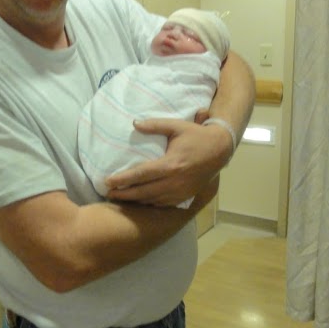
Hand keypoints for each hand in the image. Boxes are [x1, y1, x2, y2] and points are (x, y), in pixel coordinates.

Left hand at [104, 117, 229, 206]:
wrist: (220, 150)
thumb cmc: (197, 136)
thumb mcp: (177, 126)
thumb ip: (155, 125)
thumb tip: (135, 123)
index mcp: (171, 164)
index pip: (142, 174)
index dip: (123, 179)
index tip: (108, 181)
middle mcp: (175, 181)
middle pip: (143, 191)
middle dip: (124, 194)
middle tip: (108, 194)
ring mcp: (180, 191)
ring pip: (152, 200)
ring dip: (135, 200)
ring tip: (119, 198)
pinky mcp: (185, 197)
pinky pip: (162, 204)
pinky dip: (149, 203)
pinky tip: (138, 201)